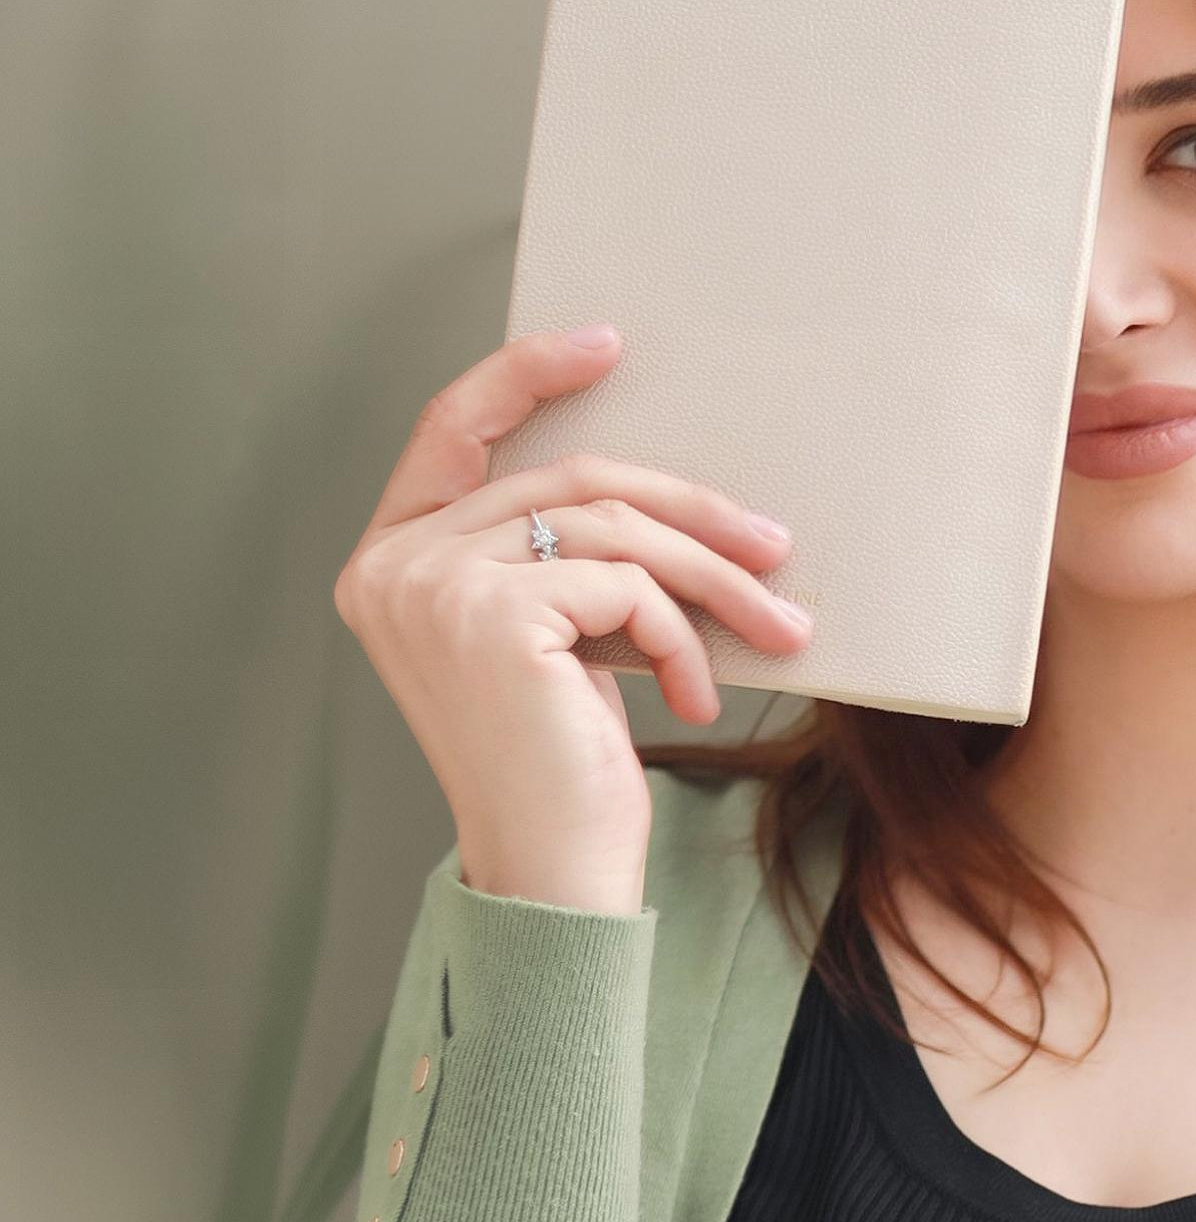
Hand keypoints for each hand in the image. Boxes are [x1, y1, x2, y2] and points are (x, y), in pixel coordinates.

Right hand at [330, 323, 815, 912]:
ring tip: (778, 623)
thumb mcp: (556, 642)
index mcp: (390, 560)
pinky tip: (698, 699)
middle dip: (687, 513)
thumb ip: (563, 560)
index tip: (608, 344)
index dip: (525, 374)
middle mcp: (393, 566)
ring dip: (711, 577)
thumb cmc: (560, 770)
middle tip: (773, 547)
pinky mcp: (493, 616)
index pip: (451, 428)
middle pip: (567, 482)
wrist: (551, 877)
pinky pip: (625, 586)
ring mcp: (433, 586)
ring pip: (610, 528)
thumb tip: (667, 497)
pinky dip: (680, 637)